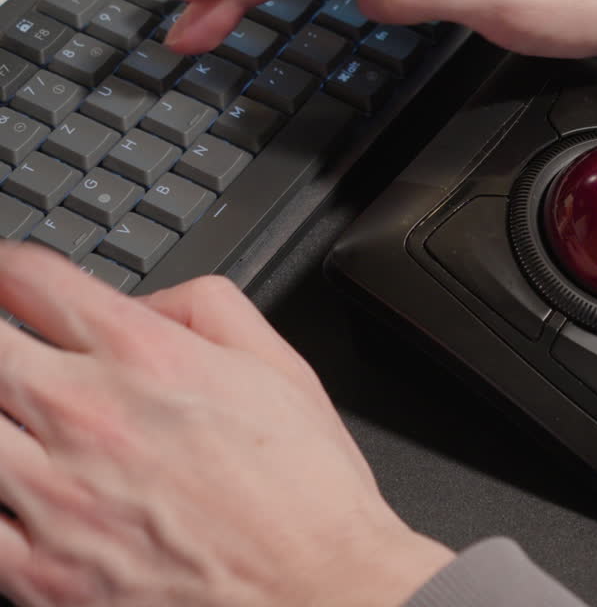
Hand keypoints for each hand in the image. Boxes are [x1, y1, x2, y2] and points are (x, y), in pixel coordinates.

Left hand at [0, 243, 451, 606]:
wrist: (318, 595)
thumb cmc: (309, 495)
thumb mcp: (283, 367)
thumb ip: (209, 308)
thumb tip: (149, 302)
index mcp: (145, 358)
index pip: (30, 279)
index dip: (8, 269)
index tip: (9, 282)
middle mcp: (88, 416)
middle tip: (12, 354)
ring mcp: (54, 497)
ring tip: (25, 427)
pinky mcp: (38, 572)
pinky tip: (19, 491)